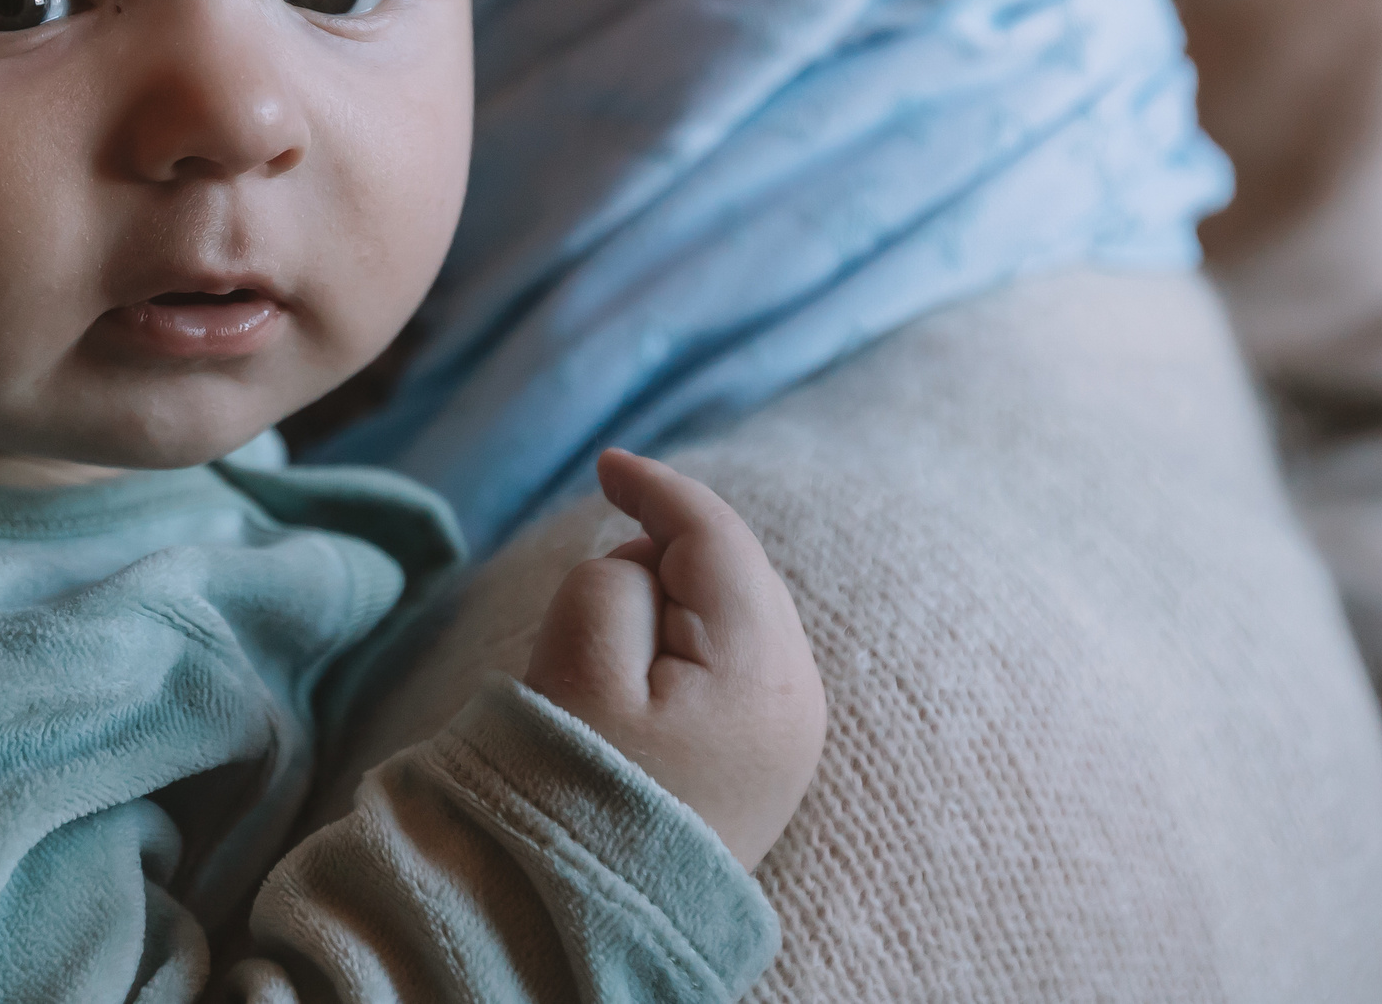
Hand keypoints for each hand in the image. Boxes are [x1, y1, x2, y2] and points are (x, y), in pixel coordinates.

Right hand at [524, 450, 824, 869]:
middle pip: (731, 570)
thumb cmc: (582, 793)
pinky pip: (733, 661)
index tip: (603, 462)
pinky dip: (685, 643)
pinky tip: (638, 685)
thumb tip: (644, 563)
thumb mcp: (580, 664)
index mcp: (763, 666)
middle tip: (588, 600)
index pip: (716, 537)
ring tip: (606, 666)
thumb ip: (612, 578)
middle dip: (661, 554)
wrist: (600, 918)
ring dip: (670, 604)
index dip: (657, 487)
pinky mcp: (773, 758)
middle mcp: (801, 694)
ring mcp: (794, 732)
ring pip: (732, 614)